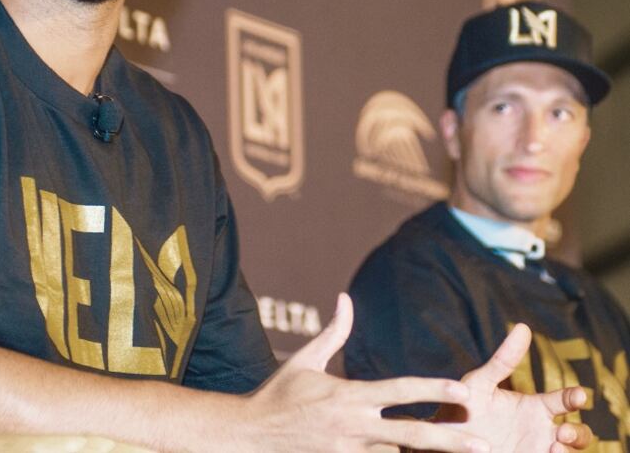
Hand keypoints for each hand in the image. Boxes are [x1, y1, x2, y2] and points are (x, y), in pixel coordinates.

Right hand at [237, 294, 488, 452]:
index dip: (433, 389)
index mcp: (348, 395)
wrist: (251, 434)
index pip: (399, 391)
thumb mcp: (306, 361)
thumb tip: (345, 298)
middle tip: (485, 443)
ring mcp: (349, 451)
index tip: (463, 389)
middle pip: (412, 434)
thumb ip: (334, 332)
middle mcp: (354, 426)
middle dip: (450, 439)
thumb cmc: (278, 393)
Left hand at [437, 324, 593, 451]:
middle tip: (563, 432)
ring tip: (554, 448)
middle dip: (578, 433)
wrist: (442, 438)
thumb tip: (523, 326)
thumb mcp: (480, 382)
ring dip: (567, 451)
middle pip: (577, 434)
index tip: (578, 395)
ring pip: (566, 452)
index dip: (574, 397)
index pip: (564, 401)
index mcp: (534, 407)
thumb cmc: (461, 406)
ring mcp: (535, 448)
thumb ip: (502, 360)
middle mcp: (540, 430)